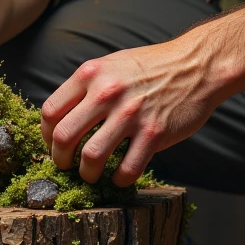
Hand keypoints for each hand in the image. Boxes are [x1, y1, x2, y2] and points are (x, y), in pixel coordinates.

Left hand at [40, 36, 220, 185]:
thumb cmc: (153, 66)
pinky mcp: (154, 133)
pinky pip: (127, 169)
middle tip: (67, 166)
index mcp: (91, 74)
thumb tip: (63, 116)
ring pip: (91, 157)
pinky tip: (120, 176)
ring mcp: (131, 114)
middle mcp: (106, 93)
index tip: (55, 144)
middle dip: (60, 159)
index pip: (50, 111)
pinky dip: (120, 180)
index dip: (46, 135)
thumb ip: (87, 86)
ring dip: (87, 174)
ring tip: (93, 175)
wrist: (197, 65)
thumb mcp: (112, 65)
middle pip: (63, 137)